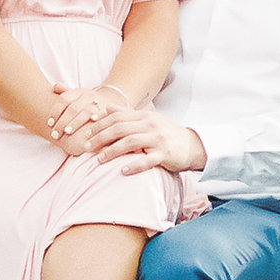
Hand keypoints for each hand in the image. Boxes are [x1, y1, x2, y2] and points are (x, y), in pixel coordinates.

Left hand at [48, 82, 131, 149]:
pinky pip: (98, 117)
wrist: (113, 100)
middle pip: (72, 108)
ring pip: (84, 113)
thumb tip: (54, 87)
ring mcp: (98, 103)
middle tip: (55, 134)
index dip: (55, 112)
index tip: (49, 123)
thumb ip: (66, 91)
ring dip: (74, 123)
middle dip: (62, 122)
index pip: (64, 100)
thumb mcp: (79, 94)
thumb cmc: (90, 101)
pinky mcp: (106, 111)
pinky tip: (85, 132)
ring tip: (67, 133)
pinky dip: (91, 123)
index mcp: (80, 92)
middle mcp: (89, 96)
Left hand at [70, 103, 206, 175]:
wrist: (192, 145)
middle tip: (87, 147)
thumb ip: (127, 114)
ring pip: (130, 143)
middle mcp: (150, 125)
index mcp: (144, 116)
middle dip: (101, 137)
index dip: (100, 124)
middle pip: (120, 128)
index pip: (117, 117)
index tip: (87, 133)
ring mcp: (158, 139)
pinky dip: (134, 166)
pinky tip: (122, 171)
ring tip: (99, 159)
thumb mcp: (147, 120)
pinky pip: (147, 160)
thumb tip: (105, 108)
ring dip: (112, 151)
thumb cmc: (166, 133)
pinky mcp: (165, 154)